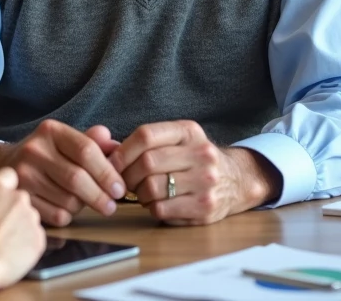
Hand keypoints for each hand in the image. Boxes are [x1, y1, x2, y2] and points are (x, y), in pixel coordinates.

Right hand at [0, 120, 124, 225]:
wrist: (2, 164)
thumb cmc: (45, 154)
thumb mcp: (65, 140)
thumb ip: (92, 142)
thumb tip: (117, 147)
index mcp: (51, 131)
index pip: (87, 150)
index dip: (107, 172)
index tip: (120, 188)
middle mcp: (34, 149)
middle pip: (78, 179)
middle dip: (100, 196)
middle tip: (111, 205)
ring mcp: (23, 174)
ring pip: (68, 200)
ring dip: (83, 206)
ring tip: (83, 201)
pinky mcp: (20, 197)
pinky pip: (55, 215)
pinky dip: (67, 216)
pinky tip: (65, 208)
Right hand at [0, 167, 46, 288]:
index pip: (8, 175)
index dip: (4, 187)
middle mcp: (18, 197)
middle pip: (20, 199)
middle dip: (12, 210)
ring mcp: (31, 217)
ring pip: (29, 219)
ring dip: (20, 227)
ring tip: (4, 244)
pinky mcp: (39, 238)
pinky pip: (35, 238)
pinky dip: (27, 244)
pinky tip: (12, 254)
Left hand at [109, 120, 281, 225]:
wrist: (237, 180)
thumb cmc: (195, 160)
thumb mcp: (178, 140)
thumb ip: (146, 142)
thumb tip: (104, 148)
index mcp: (189, 132)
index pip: (146, 135)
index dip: (122, 151)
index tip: (111, 163)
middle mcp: (201, 154)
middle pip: (146, 163)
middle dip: (127, 175)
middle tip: (123, 182)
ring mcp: (205, 181)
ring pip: (152, 188)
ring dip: (139, 194)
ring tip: (143, 192)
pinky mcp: (205, 207)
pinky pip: (162, 209)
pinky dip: (151, 208)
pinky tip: (157, 203)